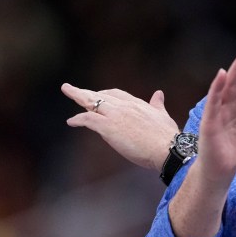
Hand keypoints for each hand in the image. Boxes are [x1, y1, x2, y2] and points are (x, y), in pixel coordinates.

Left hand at [61, 84, 178, 170]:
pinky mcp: (109, 127)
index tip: (98, 95)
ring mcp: (116, 115)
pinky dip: (78, 119)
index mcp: (137, 104)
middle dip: (86, 91)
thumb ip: (158, 105)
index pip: (117, 94)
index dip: (105, 94)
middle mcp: (124, 106)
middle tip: (72, 88)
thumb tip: (159, 94)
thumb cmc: (167, 137)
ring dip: (78, 96)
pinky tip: (71, 121)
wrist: (167, 148)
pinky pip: (88, 119)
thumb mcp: (163, 116)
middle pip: (101, 95)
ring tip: (67, 90)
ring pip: (92, 101)